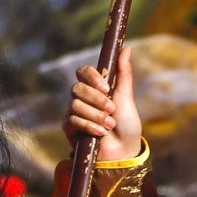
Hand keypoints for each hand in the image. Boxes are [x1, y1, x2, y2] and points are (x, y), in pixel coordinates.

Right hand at [66, 45, 141, 160]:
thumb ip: (124, 72)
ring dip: (95, 115)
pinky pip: (72, 120)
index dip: (92, 77)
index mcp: (95, 87)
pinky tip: (100, 133)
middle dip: (96, 100)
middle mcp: (82, 97)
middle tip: (112, 109)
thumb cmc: (127, 123)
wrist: (124, 149)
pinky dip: (89, 125)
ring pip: (75, 105)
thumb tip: (127, 47)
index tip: (106, 88)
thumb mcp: (126, 96)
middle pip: (77, 88)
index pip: (83, 72)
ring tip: (110, 125)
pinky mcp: (69, 128)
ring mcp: (74, 112)